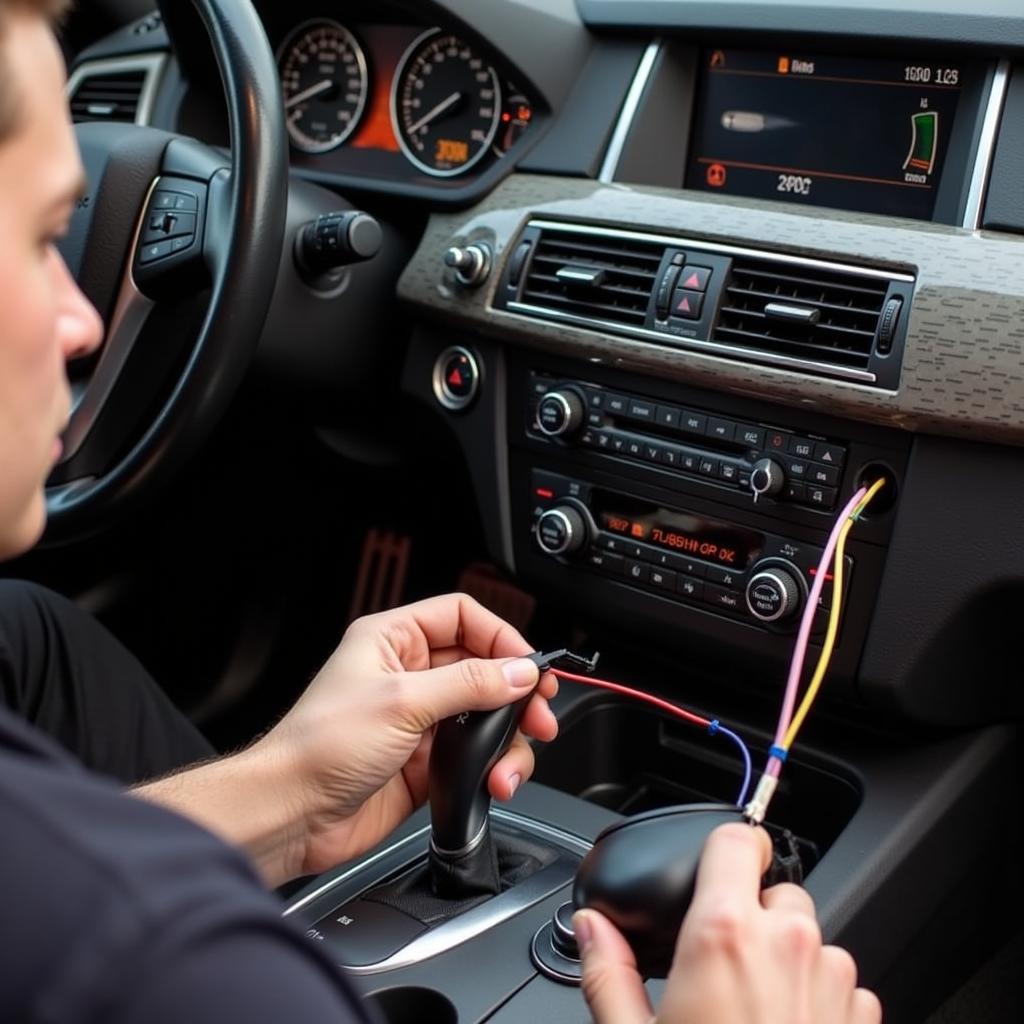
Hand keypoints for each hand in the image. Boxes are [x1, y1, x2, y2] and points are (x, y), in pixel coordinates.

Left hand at [260, 593, 557, 877]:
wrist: (292, 814)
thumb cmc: (318, 747)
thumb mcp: (401, 702)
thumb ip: (468, 684)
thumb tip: (518, 672)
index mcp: (393, 641)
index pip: (462, 618)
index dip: (500, 637)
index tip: (527, 666)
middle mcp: (409, 675)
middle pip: (484, 668)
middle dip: (516, 692)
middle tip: (539, 713)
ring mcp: (420, 720)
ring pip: (486, 717)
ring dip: (508, 740)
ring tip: (510, 763)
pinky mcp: (428, 762)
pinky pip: (476, 756)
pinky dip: (493, 768)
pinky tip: (493, 782)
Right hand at [574, 823, 880, 1023]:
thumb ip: (607, 971)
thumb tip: (590, 928)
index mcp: (725, 933)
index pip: (737, 839)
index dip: (723, 846)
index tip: (713, 864)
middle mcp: (788, 943)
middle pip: (775, 890)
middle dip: (750, 914)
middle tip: (720, 964)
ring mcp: (835, 980)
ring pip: (810, 937)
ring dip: (785, 956)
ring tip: (751, 1010)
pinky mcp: (862, 1018)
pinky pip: (841, 982)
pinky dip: (815, 995)